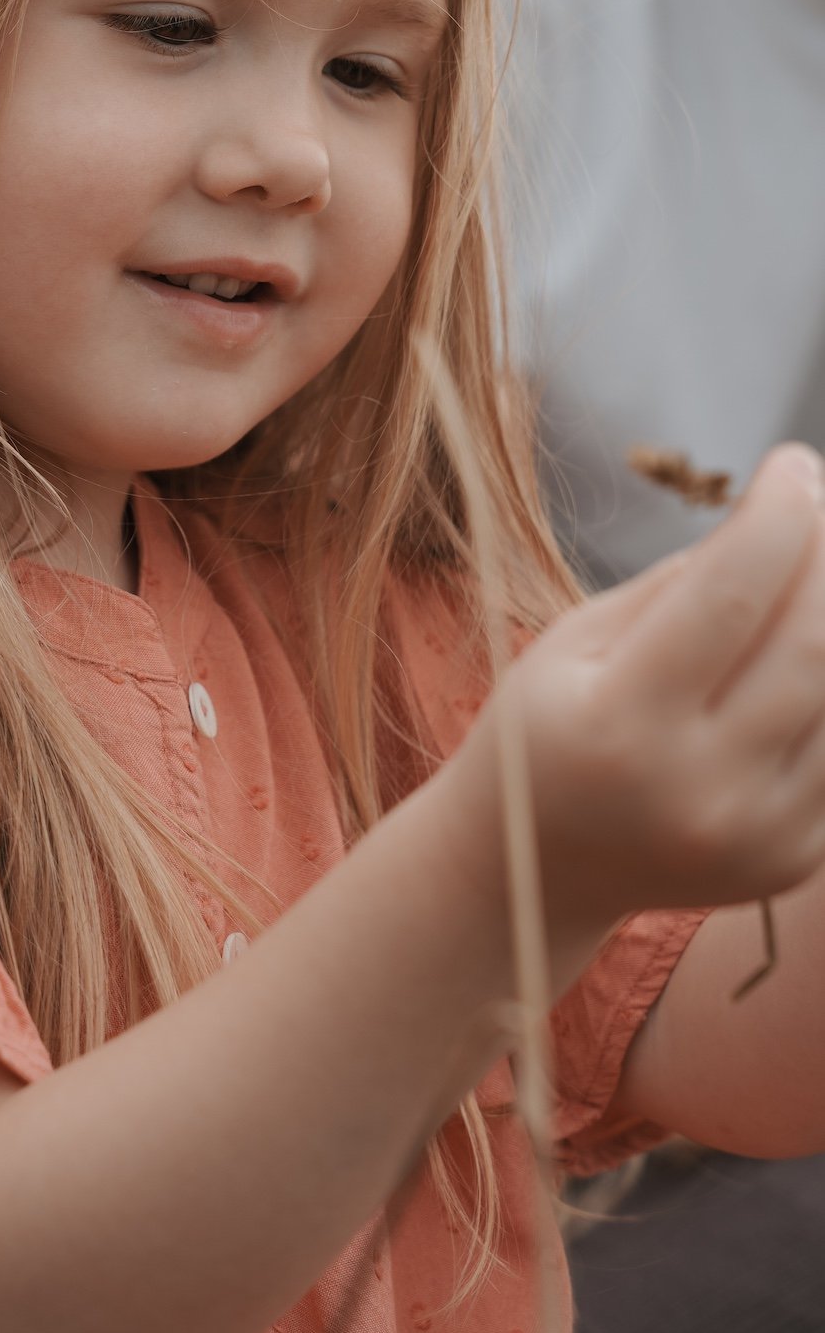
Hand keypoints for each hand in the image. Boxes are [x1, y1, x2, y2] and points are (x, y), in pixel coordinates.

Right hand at [447, 445, 824, 944]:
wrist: (535, 870)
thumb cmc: (549, 726)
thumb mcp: (580, 638)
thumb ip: (683, 584)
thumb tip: (788, 514)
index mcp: (623, 723)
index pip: (734, 595)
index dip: (781, 514)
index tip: (792, 461)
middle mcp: (700, 790)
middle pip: (814, 646)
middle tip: (815, 501)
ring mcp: (758, 837)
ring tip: (812, 564)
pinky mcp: (795, 860)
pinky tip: (802, 640)